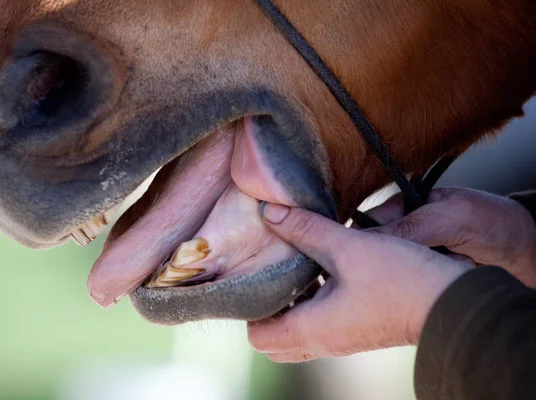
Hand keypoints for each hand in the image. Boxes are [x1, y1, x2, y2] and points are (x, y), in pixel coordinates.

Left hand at [247, 203, 469, 362]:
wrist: (452, 303)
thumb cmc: (400, 279)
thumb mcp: (348, 246)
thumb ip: (306, 229)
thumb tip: (270, 213)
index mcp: (311, 329)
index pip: (257, 336)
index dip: (248, 308)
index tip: (254, 275)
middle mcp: (322, 342)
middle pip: (274, 339)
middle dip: (267, 307)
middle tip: (271, 271)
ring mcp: (340, 340)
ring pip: (297, 331)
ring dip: (291, 303)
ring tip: (295, 265)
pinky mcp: (356, 331)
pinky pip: (319, 324)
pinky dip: (312, 302)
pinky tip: (324, 268)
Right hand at [364, 188, 535, 286]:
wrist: (528, 253)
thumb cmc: (494, 223)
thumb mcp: (450, 218)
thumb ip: (410, 227)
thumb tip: (367, 242)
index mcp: (403, 207)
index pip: (366, 226)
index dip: (367, 243)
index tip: (382, 254)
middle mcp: (404, 232)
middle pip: (378, 254)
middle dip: (403, 261)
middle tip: (433, 255)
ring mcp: (414, 256)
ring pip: (394, 273)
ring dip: (421, 274)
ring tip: (451, 262)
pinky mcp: (423, 277)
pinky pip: (412, 286)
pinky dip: (431, 285)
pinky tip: (451, 275)